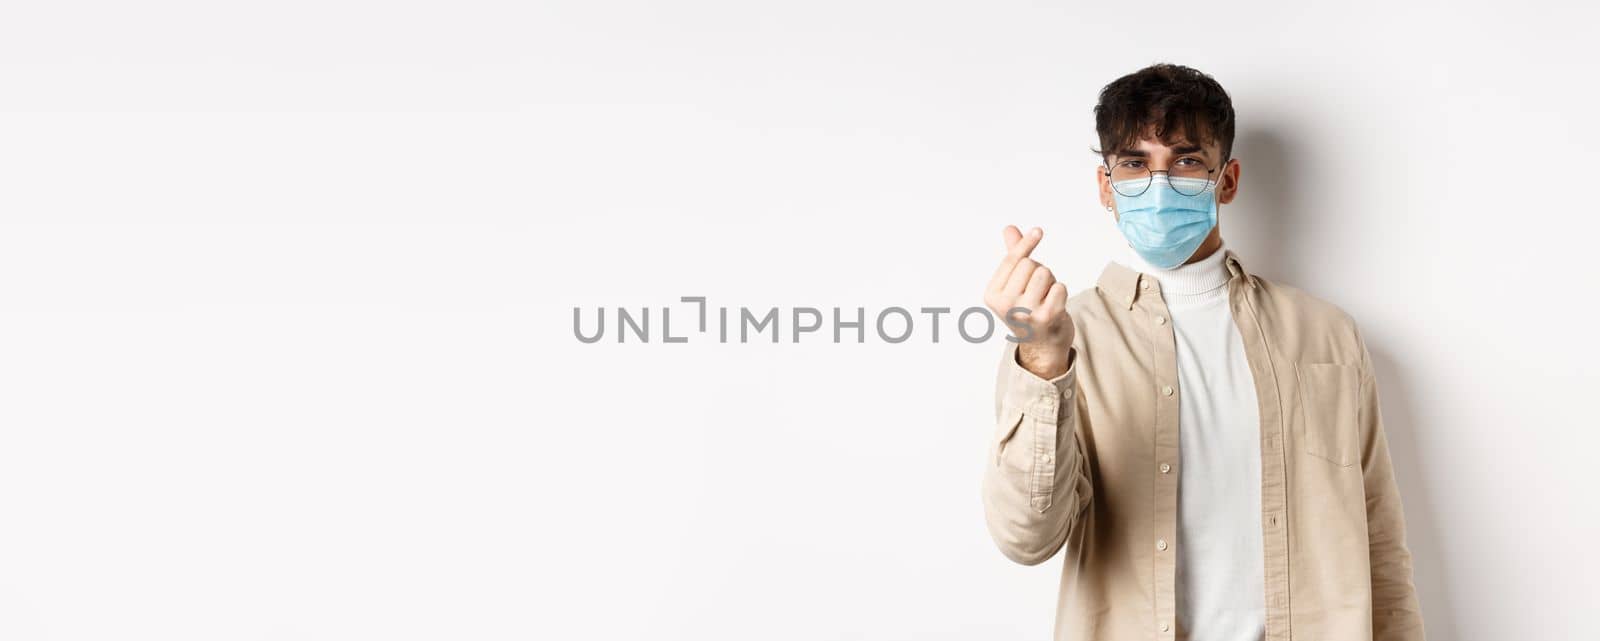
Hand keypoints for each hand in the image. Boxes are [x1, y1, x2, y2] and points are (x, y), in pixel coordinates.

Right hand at [983, 225, 1074, 378]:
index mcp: (992, 295)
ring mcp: (1026, 312)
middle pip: (1030, 264)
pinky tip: (1054, 306)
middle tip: (1037, 290)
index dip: (1026, 243)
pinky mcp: (1047, 317)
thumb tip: (1009, 228)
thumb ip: (1012, 256)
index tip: (1038, 230)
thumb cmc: (1028, 309)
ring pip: (1045, 273)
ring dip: (1050, 281)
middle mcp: (1005, 305)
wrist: (1042, 346)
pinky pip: (1060, 287)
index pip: (1012, 260)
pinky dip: (1061, 293)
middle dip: (1038, 270)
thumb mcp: (1015, 284)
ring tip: (1045, 297)